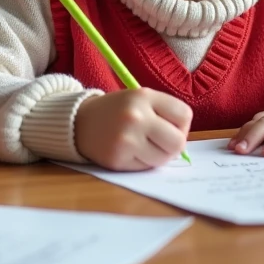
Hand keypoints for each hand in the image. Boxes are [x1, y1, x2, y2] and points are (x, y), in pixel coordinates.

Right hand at [74, 88, 191, 170]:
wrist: (79, 121)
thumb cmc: (116, 111)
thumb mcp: (139, 99)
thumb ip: (164, 113)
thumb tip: (184, 143)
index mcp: (143, 96)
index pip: (184, 115)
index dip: (180, 124)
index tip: (167, 125)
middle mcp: (136, 116)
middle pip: (178, 142)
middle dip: (173, 145)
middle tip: (159, 141)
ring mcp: (126, 139)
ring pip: (163, 159)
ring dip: (157, 156)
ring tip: (141, 145)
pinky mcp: (118, 159)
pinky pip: (145, 167)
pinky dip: (141, 163)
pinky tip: (128, 152)